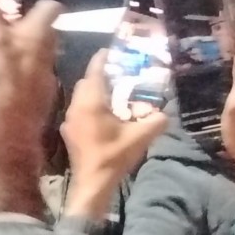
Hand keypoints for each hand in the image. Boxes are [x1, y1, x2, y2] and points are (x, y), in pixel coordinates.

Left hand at [60, 50, 167, 219]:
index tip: (110, 50)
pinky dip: (90, 106)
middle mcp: (76, 107)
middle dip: (100, 75)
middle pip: (86, 83)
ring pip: (81, 97)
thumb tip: (164, 114)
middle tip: (118, 74)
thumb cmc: (114, 156)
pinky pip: (79, 110)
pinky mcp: (70, 132)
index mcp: (91, 103)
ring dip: (94, 92)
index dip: (102, 59)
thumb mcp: (141, 137)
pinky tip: (103, 115)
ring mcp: (70, 120)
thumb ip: (155, 122)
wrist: (92, 184)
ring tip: (113, 93)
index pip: (95, 72)